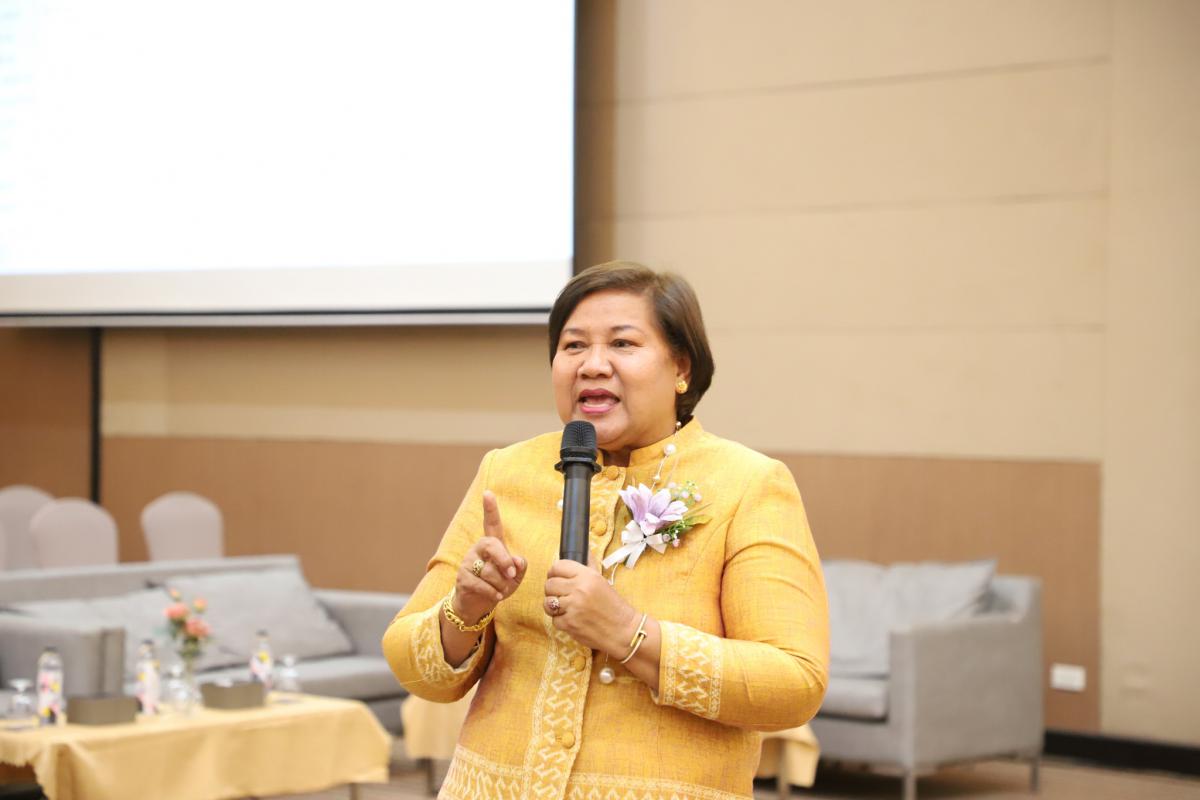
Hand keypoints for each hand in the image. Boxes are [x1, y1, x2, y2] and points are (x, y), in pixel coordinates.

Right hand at [453, 491, 526, 623]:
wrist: (476, 605)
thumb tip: (517, 560)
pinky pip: (481, 584)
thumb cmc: (498, 586)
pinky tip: (496, 596)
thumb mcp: (514, 577)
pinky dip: (493, 592)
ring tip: (501, 590)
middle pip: (491, 544)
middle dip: (504, 559)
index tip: (488, 493)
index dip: (490, 509)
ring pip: (489, 570)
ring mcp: (468, 563)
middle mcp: (478, 549)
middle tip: (511, 574)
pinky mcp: (462, 578)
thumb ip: (519, 567)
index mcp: (492, 545)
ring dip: (501, 585)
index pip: (491, 524)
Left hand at [543, 559, 638, 657]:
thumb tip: (585, 551)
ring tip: (564, 607)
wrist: (623, 631)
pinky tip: (572, 619)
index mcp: (587, 576)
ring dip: (553, 605)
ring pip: (547, 602)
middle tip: (561, 594)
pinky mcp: (569, 624)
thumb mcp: (602, 581)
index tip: (556, 577)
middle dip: (552, 590)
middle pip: (549, 584)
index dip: (554, 572)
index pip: (558, 566)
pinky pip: (554, 619)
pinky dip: (561, 620)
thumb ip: (589, 566)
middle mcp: (579, 589)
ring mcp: (573, 607)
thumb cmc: (613, 606)